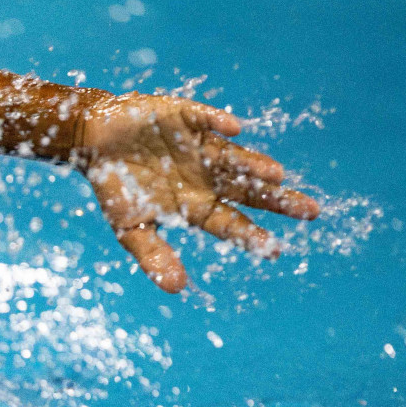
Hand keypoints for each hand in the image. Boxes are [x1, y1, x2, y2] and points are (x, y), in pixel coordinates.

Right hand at [77, 93, 320, 291]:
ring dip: (251, 165)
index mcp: (195, 204)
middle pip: (248, 190)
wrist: (94, 142)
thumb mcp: (130, 229)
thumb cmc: (115, 187)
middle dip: (277, 200)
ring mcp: (199, 146)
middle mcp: (206, 176)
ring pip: (232, 157)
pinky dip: (217, 122)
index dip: (250, 236)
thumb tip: (177, 289)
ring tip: (275, 175)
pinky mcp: (184, 117)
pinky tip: (235, 129)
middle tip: (311, 212)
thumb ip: (154, 256)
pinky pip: (204, 119)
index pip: (230, 223)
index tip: (274, 250)